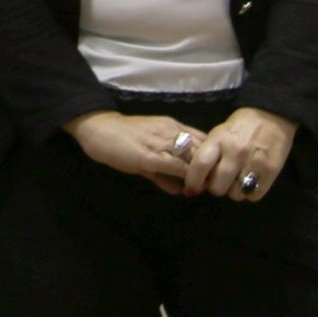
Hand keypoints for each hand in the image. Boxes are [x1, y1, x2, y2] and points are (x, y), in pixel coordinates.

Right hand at [64, 111, 207, 194]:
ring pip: (192, 157)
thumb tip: (179, 190)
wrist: (99, 129)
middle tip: (216, 184)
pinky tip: (189, 189)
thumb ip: (163, 173)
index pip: (203, 139)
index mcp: (172, 126)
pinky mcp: (150, 156)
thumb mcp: (147, 156)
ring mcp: (161, 143)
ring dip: (202, 174)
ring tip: (206, 189)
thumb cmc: (122, 140)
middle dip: (212, 167)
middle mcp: (171, 131)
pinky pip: (175, 166)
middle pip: (203, 148)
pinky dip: (185, 178)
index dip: (213, 156)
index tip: (217, 173)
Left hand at [183, 106, 297, 201]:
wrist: (272, 116)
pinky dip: (250, 194)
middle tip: (220, 181)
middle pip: (217, 187)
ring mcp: (254, 162)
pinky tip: (250, 182)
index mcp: (219, 140)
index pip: (200, 165)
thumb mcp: (219, 133)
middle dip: (216, 187)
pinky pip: (254, 196)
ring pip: (235, 195)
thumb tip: (198, 178)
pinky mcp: (270, 171)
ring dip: (234, 191)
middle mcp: (235, 152)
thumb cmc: (242, 126)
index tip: (192, 188)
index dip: (193, 181)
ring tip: (237, 180)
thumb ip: (209, 153)